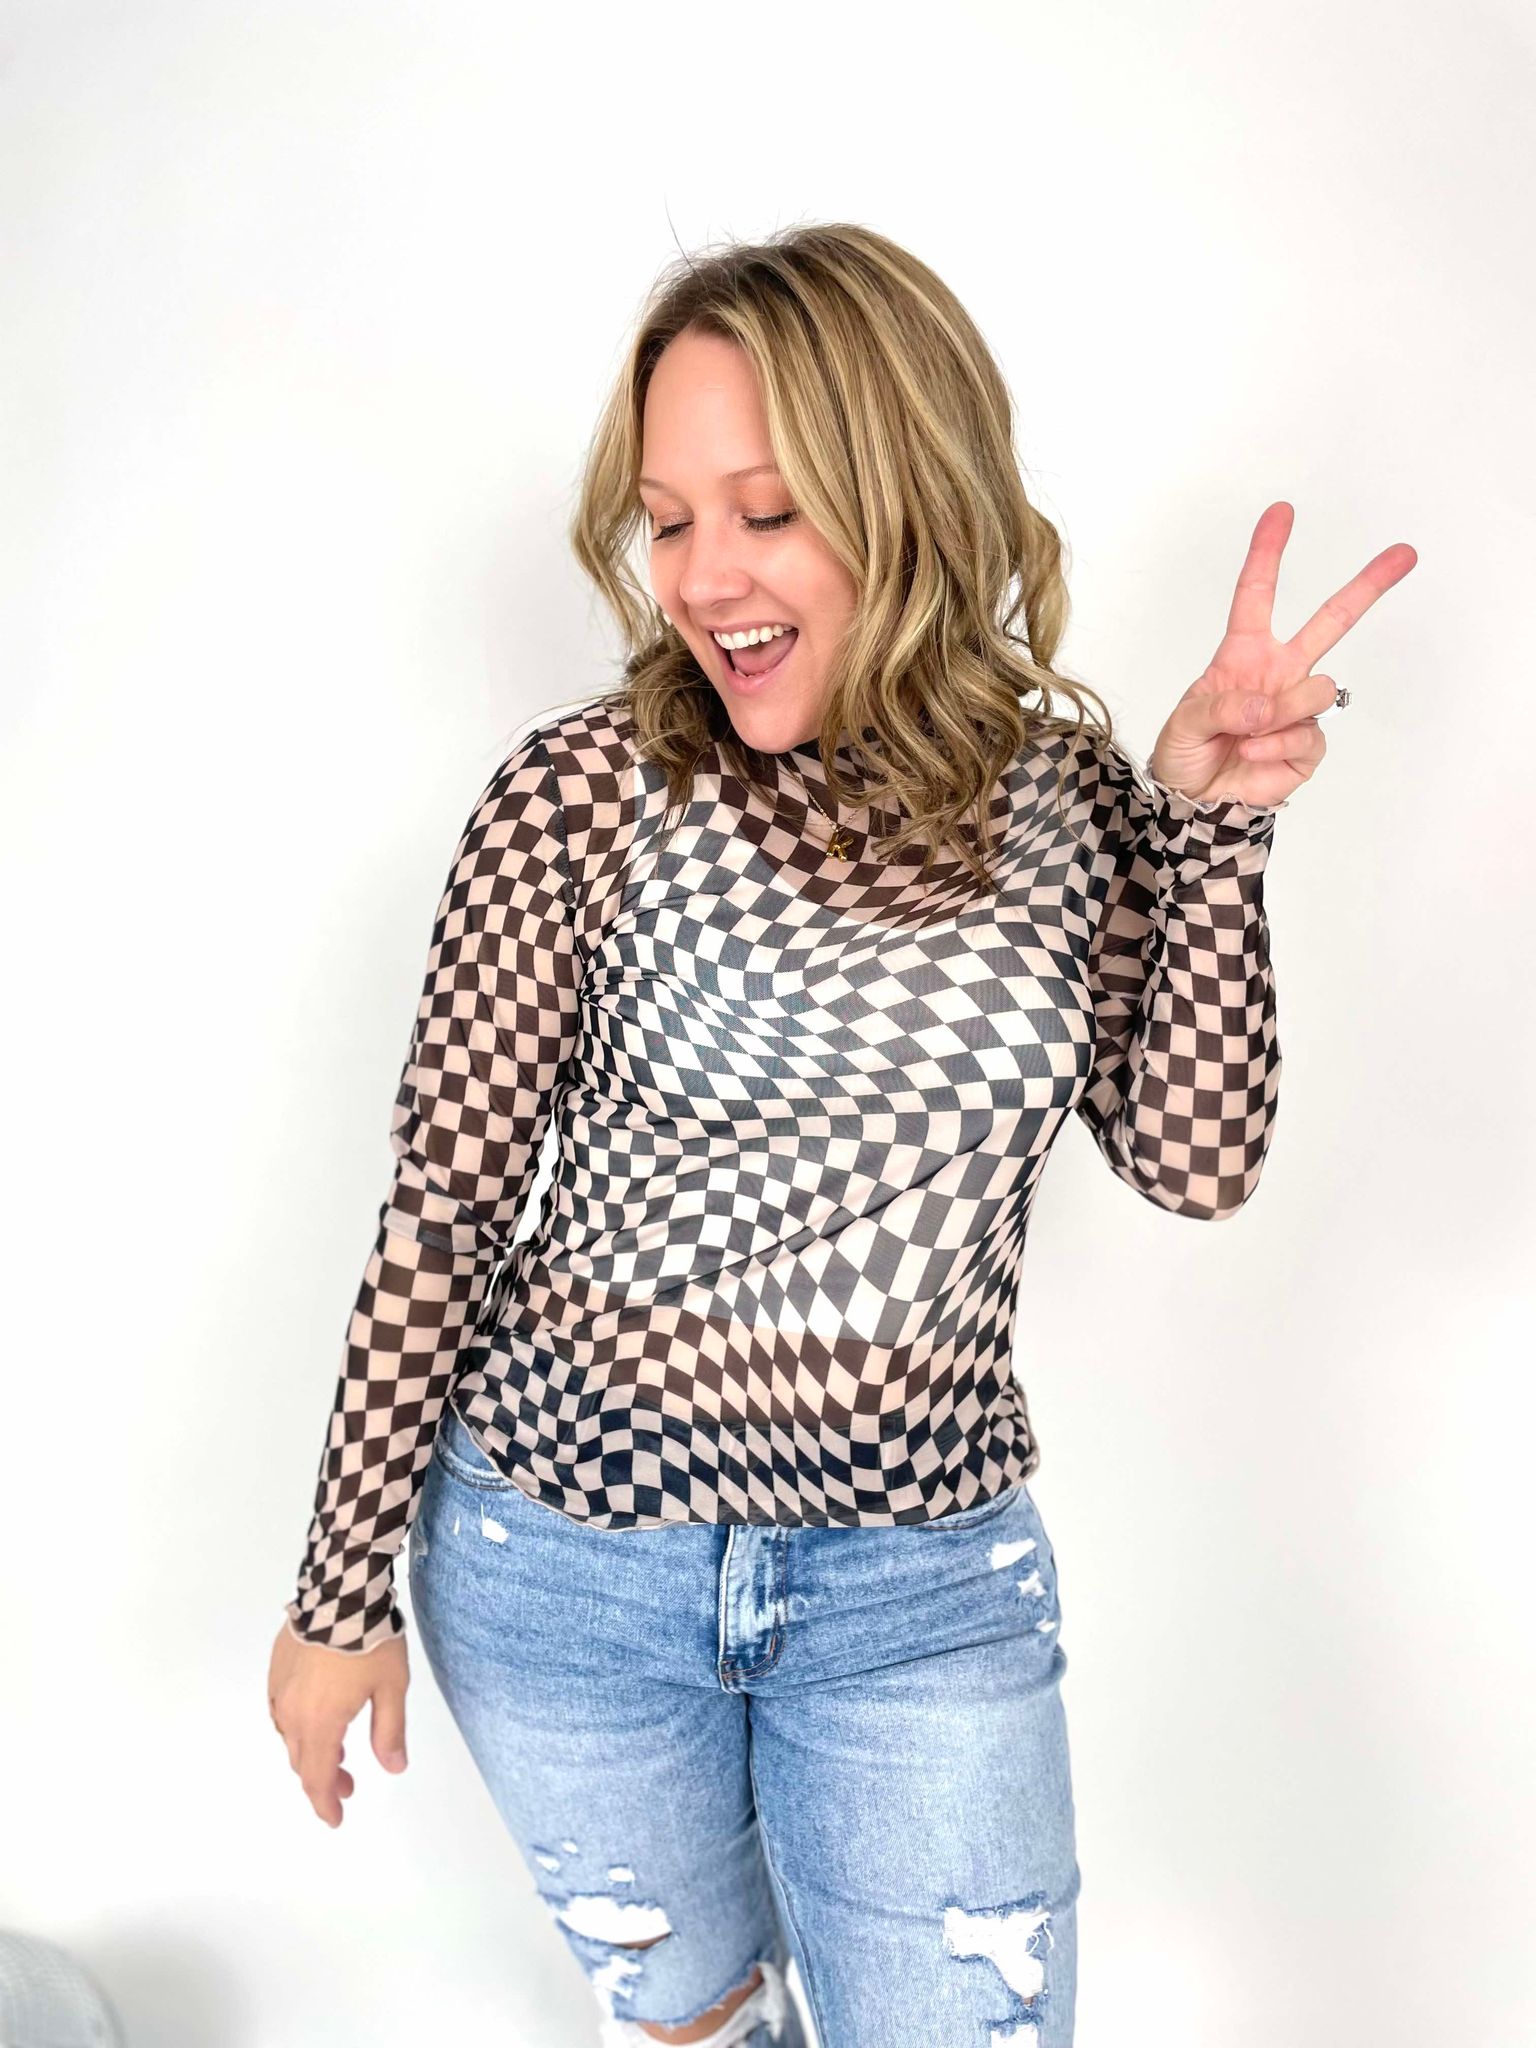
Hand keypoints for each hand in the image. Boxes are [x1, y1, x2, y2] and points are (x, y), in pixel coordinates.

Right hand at [267, 1619, 409, 1827]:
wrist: (340, 1591)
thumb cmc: (371, 1642)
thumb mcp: (392, 1688)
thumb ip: (389, 1731)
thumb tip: (393, 1768)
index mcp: (321, 1723)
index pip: (318, 1778)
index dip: (326, 1803)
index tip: (336, 1818)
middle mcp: (292, 1712)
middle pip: (302, 1761)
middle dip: (323, 1781)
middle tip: (349, 1785)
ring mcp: (280, 1690)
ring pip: (290, 1737)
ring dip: (310, 1753)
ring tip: (338, 1752)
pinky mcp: (276, 1669)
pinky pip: (280, 1711)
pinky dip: (298, 1726)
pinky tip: (314, 1719)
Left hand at [1148, 502, 1416, 807]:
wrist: (1196, 804)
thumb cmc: (1185, 755)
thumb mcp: (1184, 723)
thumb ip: (1220, 706)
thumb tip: (1264, 705)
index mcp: (1244, 654)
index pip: (1257, 595)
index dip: (1267, 554)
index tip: (1281, 513)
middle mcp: (1279, 673)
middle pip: (1331, 621)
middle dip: (1368, 586)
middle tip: (1404, 553)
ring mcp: (1297, 707)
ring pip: (1319, 687)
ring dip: (1283, 710)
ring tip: (1248, 734)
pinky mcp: (1309, 744)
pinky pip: (1308, 734)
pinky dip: (1276, 745)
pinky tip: (1254, 754)